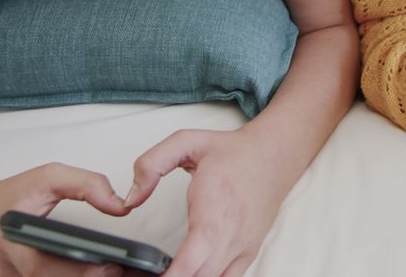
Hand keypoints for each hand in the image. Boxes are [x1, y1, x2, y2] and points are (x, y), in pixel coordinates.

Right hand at [0, 163, 133, 275]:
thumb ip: (86, 184)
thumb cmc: (9, 198)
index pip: (41, 268)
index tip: (109, 265)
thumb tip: (119, 206)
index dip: (77, 271)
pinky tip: (97, 272)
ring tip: (116, 270)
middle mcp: (11, 271)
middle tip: (121, 268)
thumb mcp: (46, 178)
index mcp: (12, 243)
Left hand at [124, 129, 286, 276]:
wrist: (274, 155)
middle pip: (201, 276)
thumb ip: (151, 165)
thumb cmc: (233, 152)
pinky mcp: (249, 252)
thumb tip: (130, 198)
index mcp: (214, 206)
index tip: (155, 276)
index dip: (174, 275)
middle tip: (145, 274)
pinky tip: (190, 274)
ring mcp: (243, 246)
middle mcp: (232, 232)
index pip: (195, 256)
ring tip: (166, 272)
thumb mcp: (186, 142)